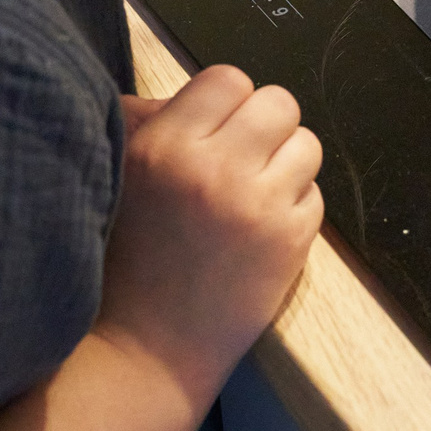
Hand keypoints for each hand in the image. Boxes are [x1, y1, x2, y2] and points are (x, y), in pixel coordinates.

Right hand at [96, 66, 322, 405]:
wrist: (142, 351)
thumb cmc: (120, 262)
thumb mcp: (115, 178)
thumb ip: (145, 123)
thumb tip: (181, 94)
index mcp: (163, 146)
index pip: (228, 78)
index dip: (226, 102)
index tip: (214, 131)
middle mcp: (214, 169)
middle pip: (279, 102)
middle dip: (264, 127)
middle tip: (241, 160)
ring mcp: (257, 206)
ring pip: (308, 144)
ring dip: (285, 165)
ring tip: (253, 195)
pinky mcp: (289, 243)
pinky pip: (315, 195)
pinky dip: (294, 208)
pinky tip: (259, 232)